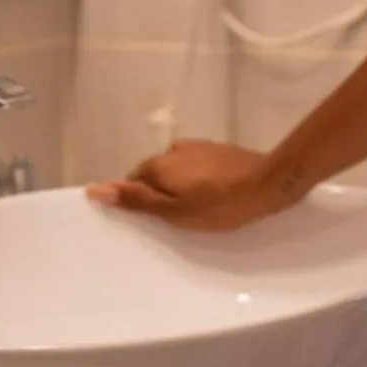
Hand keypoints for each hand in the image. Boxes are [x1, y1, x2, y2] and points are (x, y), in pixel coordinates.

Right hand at [84, 138, 300, 230]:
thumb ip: (136, 200)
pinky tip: (214, 196)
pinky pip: (197, 167)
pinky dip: (198, 181)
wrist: (269, 183)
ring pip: (177, 170)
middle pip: (154, 174)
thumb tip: (96, 189)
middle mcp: (174, 149)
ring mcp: (198, 146)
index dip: (139, 202)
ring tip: (199, 210)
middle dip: (160, 194)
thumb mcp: (174, 212)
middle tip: (177, 219)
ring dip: (181, 187)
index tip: (153, 220)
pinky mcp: (218, 149)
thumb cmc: (220, 205)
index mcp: (158, 164)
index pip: (132, 182)